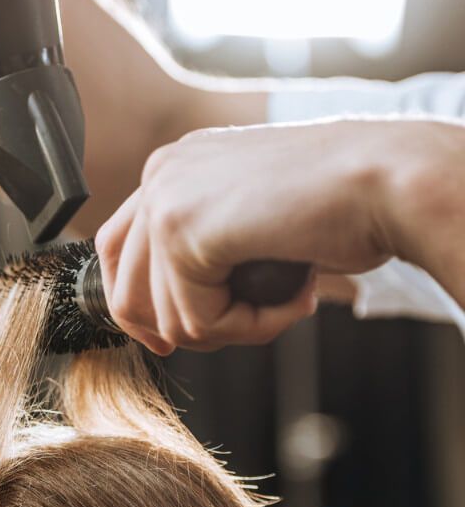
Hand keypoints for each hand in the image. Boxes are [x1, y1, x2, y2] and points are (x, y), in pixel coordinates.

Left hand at [94, 116, 452, 353]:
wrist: (387, 181)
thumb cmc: (345, 204)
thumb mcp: (257, 222)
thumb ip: (209, 251)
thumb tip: (171, 317)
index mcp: (177, 166)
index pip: (119, 248)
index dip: (138, 306)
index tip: (166, 341)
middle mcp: (162, 173)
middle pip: (126, 289)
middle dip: (184, 328)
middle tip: (245, 325)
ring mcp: (166, 198)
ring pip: (168, 317)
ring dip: (235, 327)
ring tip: (289, 299)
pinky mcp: (181, 229)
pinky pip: (197, 322)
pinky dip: (252, 327)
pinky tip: (294, 296)